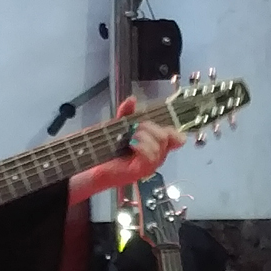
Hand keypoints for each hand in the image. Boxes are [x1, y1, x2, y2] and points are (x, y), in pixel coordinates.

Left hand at [69, 96, 186, 201]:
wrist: (94, 166)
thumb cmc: (109, 149)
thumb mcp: (119, 126)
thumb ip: (127, 112)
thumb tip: (132, 99)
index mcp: (156, 146)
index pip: (176, 138)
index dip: (172, 130)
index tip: (159, 123)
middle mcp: (157, 156)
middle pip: (165, 137)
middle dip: (149, 127)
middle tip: (134, 128)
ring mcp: (150, 165)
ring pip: (158, 145)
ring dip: (143, 136)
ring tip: (130, 137)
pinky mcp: (141, 171)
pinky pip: (149, 156)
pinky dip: (141, 146)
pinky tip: (131, 144)